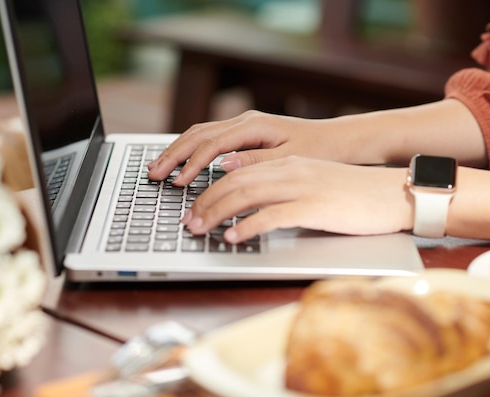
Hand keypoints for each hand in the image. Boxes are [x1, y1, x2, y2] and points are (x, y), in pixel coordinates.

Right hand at [147, 110, 348, 184]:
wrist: (336, 141)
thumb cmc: (318, 151)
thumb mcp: (290, 160)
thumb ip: (255, 162)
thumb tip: (224, 165)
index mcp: (254, 126)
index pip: (212, 144)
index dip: (192, 164)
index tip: (179, 182)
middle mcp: (245, 121)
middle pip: (198, 134)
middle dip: (173, 154)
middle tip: (153, 174)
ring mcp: (243, 125)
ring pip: (199, 133)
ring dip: (177, 150)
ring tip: (158, 167)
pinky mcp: (244, 133)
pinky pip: (209, 138)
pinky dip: (190, 149)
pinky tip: (180, 161)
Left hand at [181, 156, 412, 242]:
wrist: (393, 194)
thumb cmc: (355, 195)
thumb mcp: (314, 184)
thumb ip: (284, 188)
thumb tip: (252, 206)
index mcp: (288, 164)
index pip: (237, 172)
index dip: (210, 190)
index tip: (193, 207)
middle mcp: (290, 170)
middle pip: (234, 182)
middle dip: (205, 202)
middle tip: (188, 222)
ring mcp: (302, 187)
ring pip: (246, 195)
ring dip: (217, 213)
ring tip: (200, 230)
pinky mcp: (314, 207)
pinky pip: (272, 216)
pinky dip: (248, 227)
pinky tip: (234, 237)